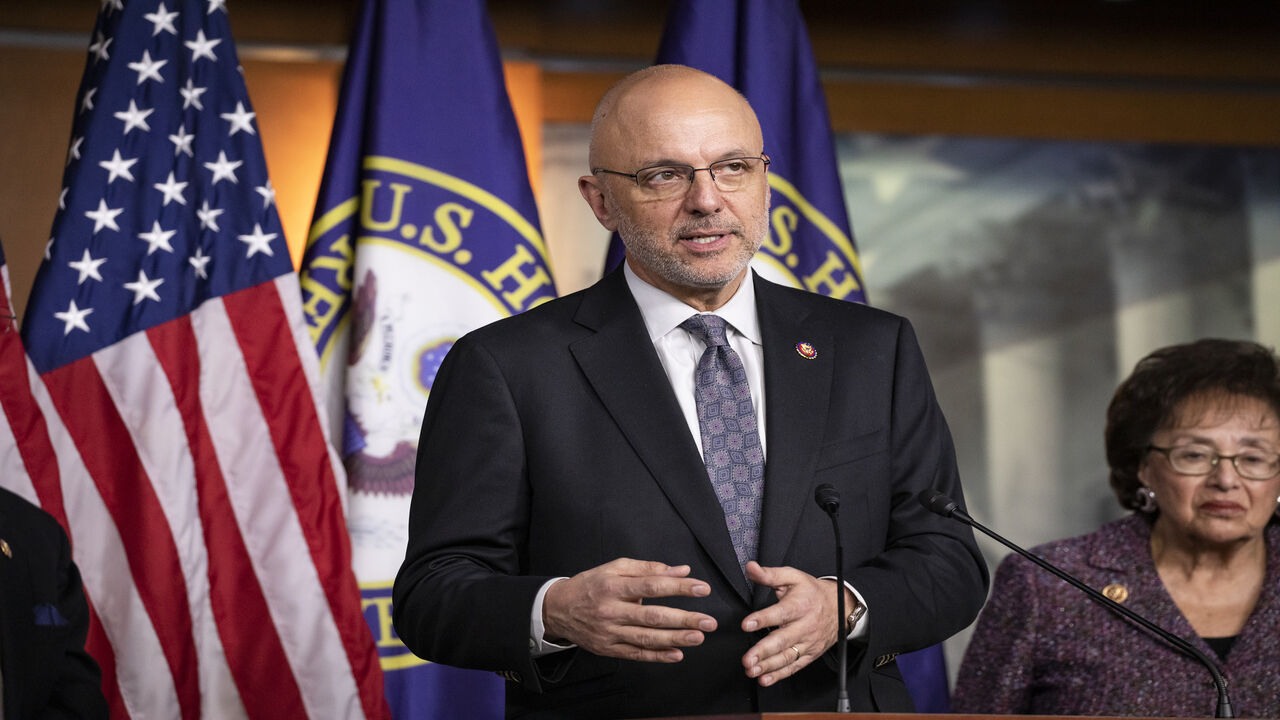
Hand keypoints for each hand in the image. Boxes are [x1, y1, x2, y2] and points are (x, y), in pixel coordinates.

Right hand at [542, 558, 717, 662]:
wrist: (559, 609)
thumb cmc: (591, 585)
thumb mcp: (614, 568)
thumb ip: (648, 568)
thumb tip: (681, 570)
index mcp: (614, 586)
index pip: (652, 586)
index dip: (679, 588)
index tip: (702, 589)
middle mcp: (611, 610)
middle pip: (652, 616)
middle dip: (683, 619)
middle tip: (708, 621)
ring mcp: (610, 632)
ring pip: (646, 638)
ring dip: (675, 639)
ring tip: (698, 637)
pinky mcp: (608, 649)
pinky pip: (636, 654)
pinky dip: (657, 656)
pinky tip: (676, 654)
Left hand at [740, 561, 846, 685]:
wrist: (839, 606)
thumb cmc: (811, 591)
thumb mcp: (792, 577)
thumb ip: (770, 574)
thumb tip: (751, 568)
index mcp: (799, 605)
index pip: (780, 613)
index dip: (763, 619)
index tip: (746, 624)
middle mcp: (804, 626)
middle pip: (783, 640)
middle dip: (763, 651)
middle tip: (747, 659)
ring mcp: (807, 642)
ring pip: (787, 657)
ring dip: (768, 666)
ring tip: (752, 670)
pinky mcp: (809, 654)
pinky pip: (794, 667)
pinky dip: (780, 675)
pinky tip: (765, 679)